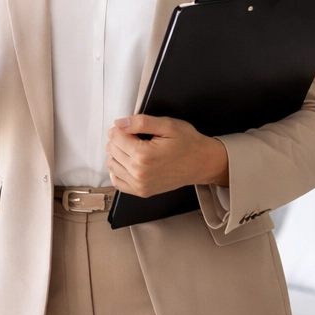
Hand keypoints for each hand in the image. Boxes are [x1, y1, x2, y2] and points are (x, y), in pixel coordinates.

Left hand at [106, 114, 229, 197]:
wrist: (202, 164)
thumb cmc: (188, 143)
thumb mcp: (168, 125)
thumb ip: (141, 122)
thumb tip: (119, 123)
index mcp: (144, 155)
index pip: (114, 136)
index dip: (122, 128)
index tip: (133, 128)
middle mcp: (139, 173)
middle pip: (112, 149)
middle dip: (120, 140)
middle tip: (137, 137)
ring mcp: (140, 185)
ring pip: (111, 164)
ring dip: (118, 154)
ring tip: (135, 149)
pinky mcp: (142, 192)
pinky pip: (117, 181)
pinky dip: (119, 170)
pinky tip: (130, 162)